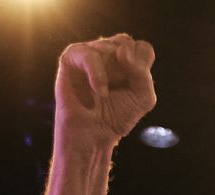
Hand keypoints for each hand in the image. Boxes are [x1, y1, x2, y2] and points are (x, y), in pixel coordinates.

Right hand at [53, 35, 157, 154]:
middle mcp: (109, 53)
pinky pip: (88, 54)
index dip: (143, 65)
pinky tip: (100, 91)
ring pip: (109, 46)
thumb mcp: (143, 98)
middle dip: (129, 67)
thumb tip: (121, 51)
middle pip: (127, 42)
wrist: (93, 133)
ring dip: (113, 73)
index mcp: (128, 62)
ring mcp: (90, 53)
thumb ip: (143, 74)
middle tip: (122, 88)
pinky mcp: (71, 58)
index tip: (136, 85)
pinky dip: (97, 74)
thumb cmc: (117, 116)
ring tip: (106, 95)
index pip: (143, 48)